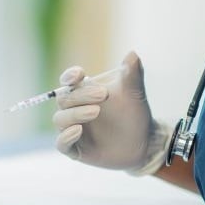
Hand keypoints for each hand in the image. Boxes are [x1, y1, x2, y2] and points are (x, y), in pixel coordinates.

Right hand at [53, 52, 169, 173]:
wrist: (144, 142)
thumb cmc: (134, 113)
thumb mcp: (134, 93)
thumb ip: (132, 74)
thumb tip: (133, 54)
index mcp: (83, 92)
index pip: (68, 81)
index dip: (69, 76)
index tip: (79, 74)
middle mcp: (73, 109)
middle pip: (64, 99)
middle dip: (81, 95)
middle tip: (103, 94)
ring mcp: (72, 129)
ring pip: (60, 119)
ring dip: (75, 113)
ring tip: (95, 111)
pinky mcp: (74, 149)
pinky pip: (61, 143)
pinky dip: (66, 136)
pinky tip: (78, 130)